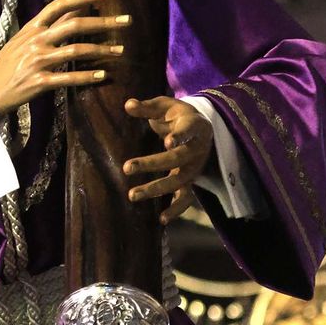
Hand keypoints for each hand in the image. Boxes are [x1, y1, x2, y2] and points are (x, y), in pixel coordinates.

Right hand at [0, 0, 128, 115]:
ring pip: (76, 50)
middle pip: (74, 25)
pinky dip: (88, 76)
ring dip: (102, 50)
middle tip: (126, 20)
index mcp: (32, 27)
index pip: (60, 5)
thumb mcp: (24, 39)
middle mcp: (36, 40)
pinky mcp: (40, 82)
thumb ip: (50, 25)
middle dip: (104, 22)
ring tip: (120, 51)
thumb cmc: (9, 64)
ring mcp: (37, 61)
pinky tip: (103, 75)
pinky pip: (69, 77)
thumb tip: (75, 10)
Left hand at [122, 96, 213, 223]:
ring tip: (133, 195)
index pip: (188, 131)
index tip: (167, 141)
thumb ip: (147, 107)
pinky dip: (176, 209)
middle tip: (126, 167)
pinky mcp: (191, 180)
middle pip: (178, 158)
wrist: (199, 127)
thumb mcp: (164, 105)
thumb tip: (128, 105)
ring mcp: (195, 167)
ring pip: (179, 181)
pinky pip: (187, 197)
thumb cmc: (177, 115)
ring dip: (157, 189)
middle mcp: (197, 148)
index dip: (179, 136)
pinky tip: (161, 220)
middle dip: (153, 164)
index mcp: (193, 125)